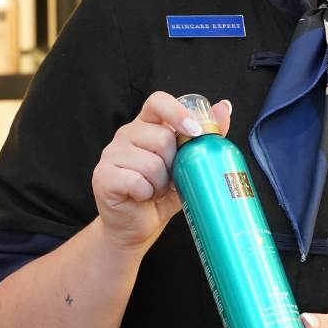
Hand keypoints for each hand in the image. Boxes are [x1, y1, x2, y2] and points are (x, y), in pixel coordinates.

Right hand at [91, 91, 230, 251]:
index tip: (195, 131)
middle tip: (170, 179)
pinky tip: (142, 197)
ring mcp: (111, 154)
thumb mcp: (189, 164)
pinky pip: (136, 181)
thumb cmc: (163, 193)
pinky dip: (146, 193)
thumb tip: (224, 106)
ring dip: (161, 183)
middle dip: (174, 164)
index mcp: (147, 125)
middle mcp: (126, 134)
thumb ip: (205, 136)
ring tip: (156, 190)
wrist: (137, 226)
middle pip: (161, 137)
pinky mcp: (103, 176)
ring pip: (151, 163)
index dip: (178, 113)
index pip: (158, 102)